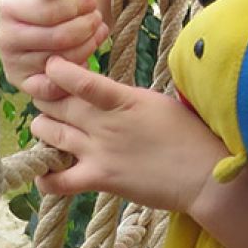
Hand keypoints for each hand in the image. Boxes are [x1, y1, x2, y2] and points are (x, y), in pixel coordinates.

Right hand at [0, 0, 109, 101]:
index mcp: (7, 8)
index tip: (91, 0)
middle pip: (60, 38)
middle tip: (98, 16)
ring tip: (98, 30)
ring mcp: (13, 63)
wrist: (52, 18)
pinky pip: (52, 89)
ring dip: (89, 44)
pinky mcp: (25, 84)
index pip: (49, 12)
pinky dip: (75, 73)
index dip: (77, 6)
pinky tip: (88, 56)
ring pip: (64, 61)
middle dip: (87, 25)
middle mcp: (4, 38)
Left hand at [30, 57, 226, 211]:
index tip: (51, 66)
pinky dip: (45, 177)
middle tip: (50, 100)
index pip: (79, 80)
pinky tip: (48, 171)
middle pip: (55, 104)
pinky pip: (57, 181)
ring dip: (43, 128)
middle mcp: (106, 123)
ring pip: (48, 133)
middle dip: (46, 98)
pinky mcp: (100, 179)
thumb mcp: (157, 103)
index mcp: (125, 99)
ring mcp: (100, 152)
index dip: (56, 71)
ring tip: (50, 128)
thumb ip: (124, 98)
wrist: (204, 175)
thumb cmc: (189, 135)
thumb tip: (100, 93)